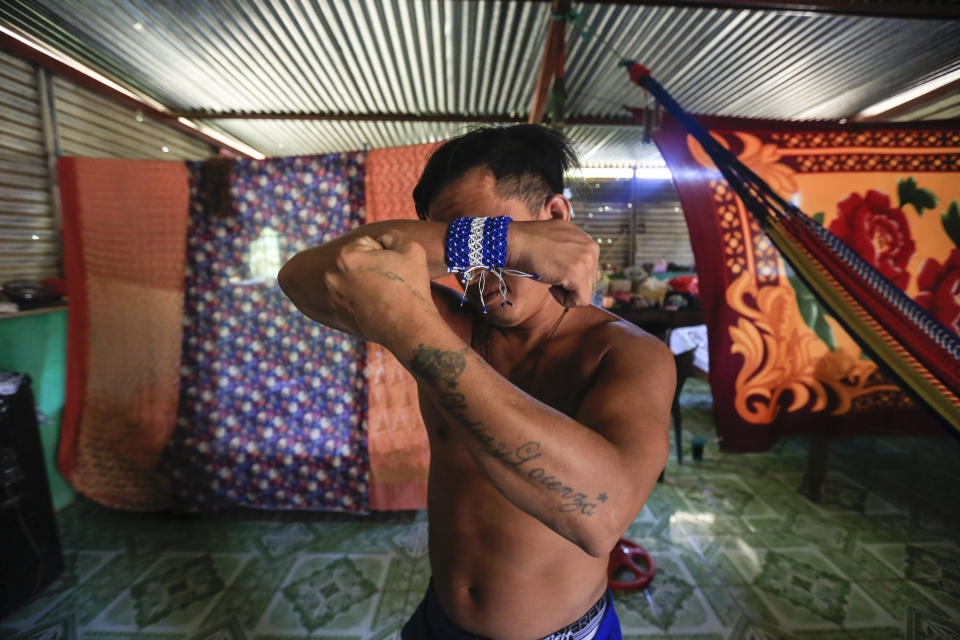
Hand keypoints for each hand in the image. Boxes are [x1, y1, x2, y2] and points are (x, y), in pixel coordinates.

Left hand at [323, 232, 438, 345]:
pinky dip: (362, 298)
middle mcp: (332, 276)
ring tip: (385, 293)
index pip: (366, 243)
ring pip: (352, 278)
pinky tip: (379, 305)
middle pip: (356, 261)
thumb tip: (382, 240)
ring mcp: (333, 297)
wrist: (409, 326)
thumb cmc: (411, 286)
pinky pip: (351, 296)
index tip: (394, 268)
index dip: (385, 252)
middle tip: (390, 281)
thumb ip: (392, 236)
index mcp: (346, 256)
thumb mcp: (411, 247)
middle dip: (372, 266)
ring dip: (366, 281)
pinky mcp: (338, 313)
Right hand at [508, 220, 599, 306]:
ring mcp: (587, 260)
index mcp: (586, 239)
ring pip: (586, 291)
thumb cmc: (528, 244)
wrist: (515, 242)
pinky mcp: (578, 274)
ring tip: (550, 279)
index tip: (555, 271)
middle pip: (590, 281)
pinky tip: (551, 287)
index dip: (571, 276)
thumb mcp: (556, 242)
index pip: (590, 269)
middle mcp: (591, 247)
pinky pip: (581, 300)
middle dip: (571, 284)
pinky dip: (564, 300)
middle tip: (551, 275)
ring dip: (566, 291)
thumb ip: (571, 252)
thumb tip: (575, 272)